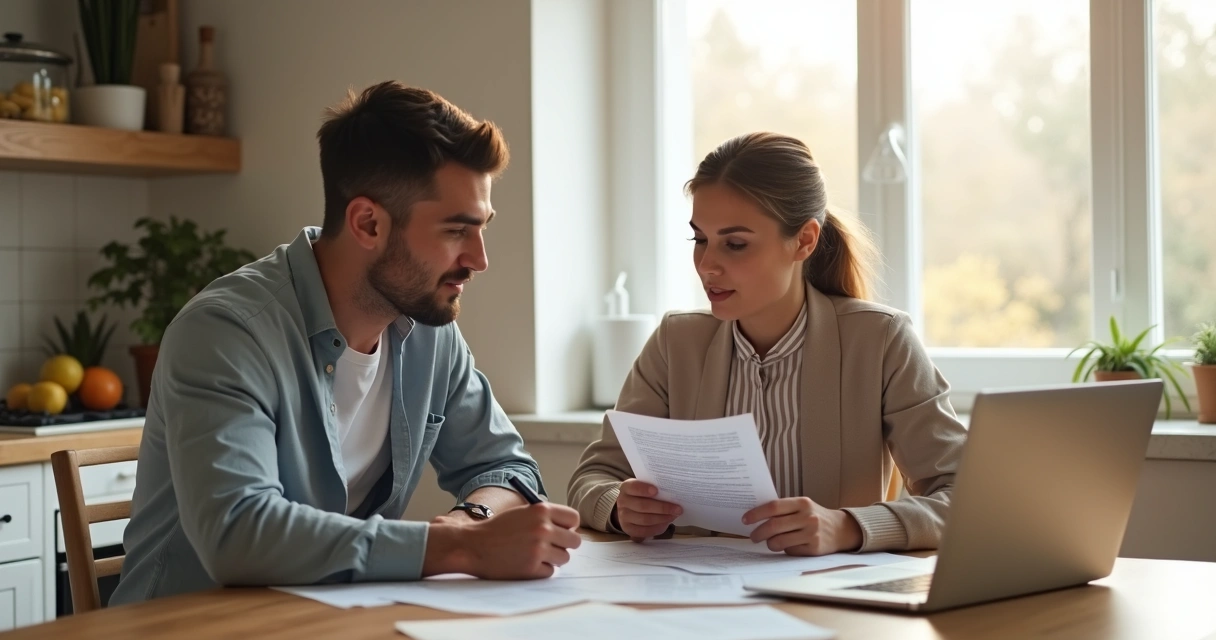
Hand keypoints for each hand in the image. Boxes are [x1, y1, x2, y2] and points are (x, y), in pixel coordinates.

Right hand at [423, 502, 580, 578]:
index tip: (562, 531)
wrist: (473, 546)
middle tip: (551, 547)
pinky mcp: (531, 569)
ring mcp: (538, 550)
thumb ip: (545, 517)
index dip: (568, 526)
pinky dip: (540, 570)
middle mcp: (542, 529)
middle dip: (564, 545)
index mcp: (541, 510)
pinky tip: (525, 563)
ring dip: (552, 559)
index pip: (574, 518)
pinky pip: (550, 572)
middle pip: (574, 541)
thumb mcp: (522, 513)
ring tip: (534, 555)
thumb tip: (570, 530)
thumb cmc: (497, 529)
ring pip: (564, 558)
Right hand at [614, 479, 681, 541]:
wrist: (629, 508)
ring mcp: (623, 517)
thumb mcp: (645, 487)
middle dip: (662, 508)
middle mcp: (622, 502)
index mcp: (626, 488)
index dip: (644, 489)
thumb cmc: (642, 495)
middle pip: (642, 506)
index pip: (633, 487)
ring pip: (644, 520)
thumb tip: (671, 493)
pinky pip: (643, 531)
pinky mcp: (628, 529)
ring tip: (673, 516)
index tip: (656, 490)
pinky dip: (656, 528)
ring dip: (662, 519)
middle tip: (677, 508)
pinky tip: (665, 524)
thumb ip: (654, 489)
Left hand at [743, 497, 862, 555]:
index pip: (773, 506)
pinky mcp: (814, 548)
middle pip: (773, 525)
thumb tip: (755, 516)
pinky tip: (788, 546)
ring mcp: (812, 533)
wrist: (841, 529)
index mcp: (802, 503)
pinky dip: (785, 550)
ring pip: (779, 541)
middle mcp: (808, 517)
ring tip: (769, 542)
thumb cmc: (814, 516)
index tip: (745, 519)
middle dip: (758, 532)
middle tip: (753, 537)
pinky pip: (790, 551)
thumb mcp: (803, 507)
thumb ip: (784, 509)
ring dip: (769, 544)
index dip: (756, 513)